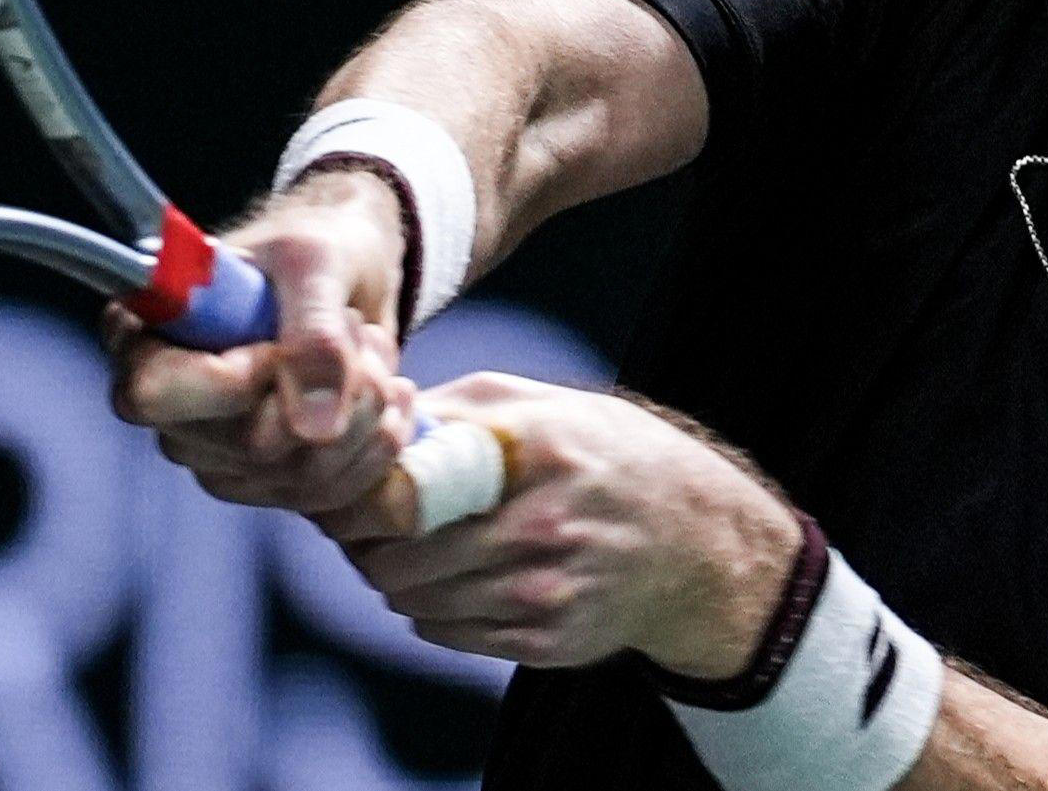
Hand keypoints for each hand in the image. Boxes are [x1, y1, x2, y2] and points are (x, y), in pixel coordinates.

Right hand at [106, 168, 412, 511]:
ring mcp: (218, 455)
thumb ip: (313, 335)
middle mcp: (172, 410)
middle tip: (356, 329)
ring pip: (299, 476)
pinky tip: (391, 397)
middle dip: (332, 387)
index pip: (153, 394)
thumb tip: (316, 430)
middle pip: (247, 446)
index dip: (231, 383)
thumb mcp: (315, 263)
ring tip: (374, 351)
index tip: (279, 343)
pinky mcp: (268, 483)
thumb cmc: (312, 251)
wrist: (348, 276)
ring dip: (366, 410)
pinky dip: (379, 445)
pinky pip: (330, 497)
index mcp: (147, 339)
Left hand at [312, 374, 802, 675]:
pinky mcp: (547, 643)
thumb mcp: (541, 405)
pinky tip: (454, 580)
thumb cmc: (604, 458)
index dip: (360, 497)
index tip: (352, 489)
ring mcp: (545, 594)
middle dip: (368, 544)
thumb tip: (371, 421)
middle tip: (369, 526)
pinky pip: (446, 635)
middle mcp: (541, 528)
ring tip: (410, 550)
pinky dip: (431, 611)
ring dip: (395, 579)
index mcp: (534, 453)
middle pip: (399, 559)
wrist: (696, 542)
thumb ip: (455, 409)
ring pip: (414, 603)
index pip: (405, 492)